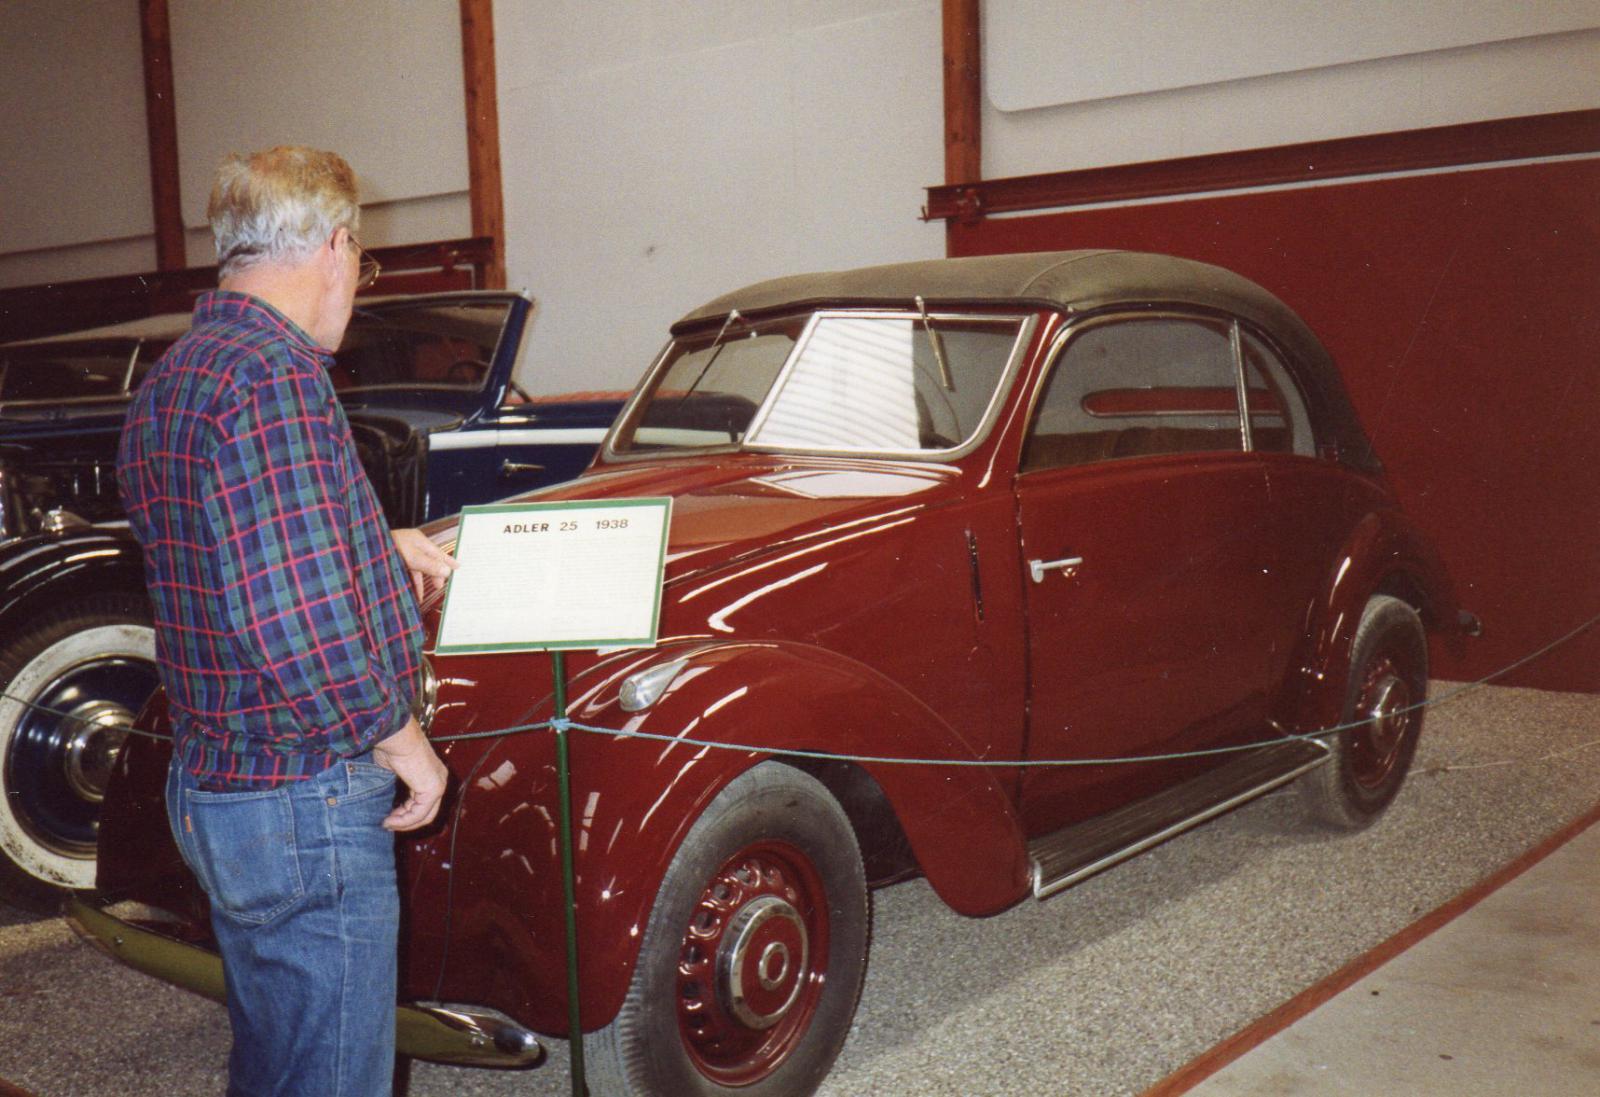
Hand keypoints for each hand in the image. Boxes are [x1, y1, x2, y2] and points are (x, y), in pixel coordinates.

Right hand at [372, 717, 448, 831]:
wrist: (396, 735)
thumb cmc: (392, 745)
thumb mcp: (393, 769)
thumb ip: (396, 784)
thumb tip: (386, 798)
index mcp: (432, 773)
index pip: (423, 801)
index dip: (406, 812)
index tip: (390, 816)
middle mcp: (439, 779)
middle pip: (426, 811)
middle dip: (406, 821)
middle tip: (388, 823)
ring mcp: (438, 785)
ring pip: (424, 815)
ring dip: (403, 823)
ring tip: (387, 824)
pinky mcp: (433, 789)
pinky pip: (419, 814)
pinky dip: (404, 821)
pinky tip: (390, 821)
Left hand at [391, 528, 458, 602]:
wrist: (365, 549)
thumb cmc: (388, 548)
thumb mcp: (413, 558)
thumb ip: (430, 565)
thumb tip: (447, 572)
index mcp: (419, 541)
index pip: (438, 552)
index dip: (448, 561)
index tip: (459, 568)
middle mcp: (412, 546)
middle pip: (429, 561)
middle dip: (435, 574)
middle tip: (441, 586)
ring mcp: (403, 553)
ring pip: (418, 569)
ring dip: (421, 582)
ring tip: (423, 595)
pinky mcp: (394, 561)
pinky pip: (407, 572)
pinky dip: (411, 582)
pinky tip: (413, 593)